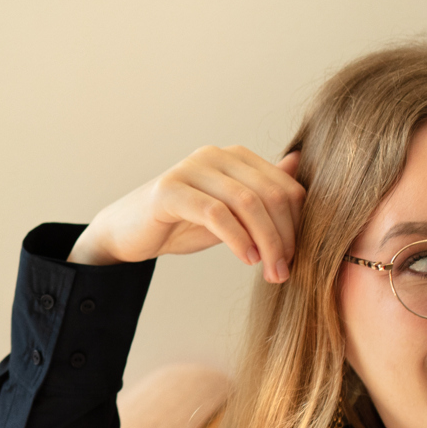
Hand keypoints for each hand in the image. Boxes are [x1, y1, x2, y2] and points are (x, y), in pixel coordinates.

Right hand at [67, 146, 305, 281]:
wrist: (128, 233)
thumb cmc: (181, 222)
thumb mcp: (230, 211)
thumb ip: (262, 191)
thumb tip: (298, 164)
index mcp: (235, 157)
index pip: (284, 186)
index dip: (298, 224)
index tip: (297, 258)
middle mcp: (215, 155)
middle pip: (270, 194)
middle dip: (285, 237)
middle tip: (285, 271)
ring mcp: (191, 169)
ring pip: (247, 203)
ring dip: (266, 242)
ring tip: (270, 271)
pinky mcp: (170, 190)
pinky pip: (216, 213)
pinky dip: (237, 239)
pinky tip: (246, 259)